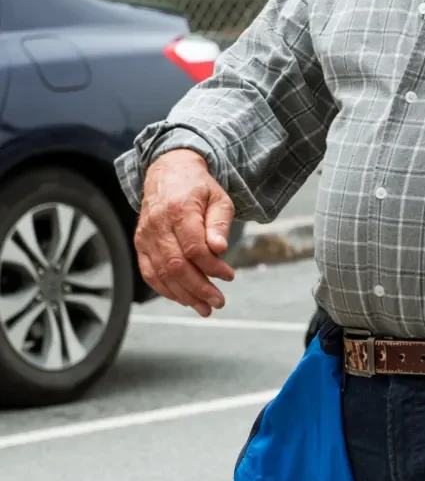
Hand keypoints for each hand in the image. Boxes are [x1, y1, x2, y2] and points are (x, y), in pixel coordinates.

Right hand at [135, 150, 235, 313]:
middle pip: (175, 265)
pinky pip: (149, 272)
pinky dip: (165, 289)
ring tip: (204, 307)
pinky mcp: (140, 244)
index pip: (193, 247)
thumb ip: (219, 223)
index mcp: (179, 210)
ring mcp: (145, 236)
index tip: (229, 276)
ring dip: (183, 295)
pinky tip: (183, 299)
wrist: (168, 173)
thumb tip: (220, 249)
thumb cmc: (198, 187)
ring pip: (160, 273)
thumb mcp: (219, 198)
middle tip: (218, 302)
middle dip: (198, 288)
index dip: (211, 266)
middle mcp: (157, 225)